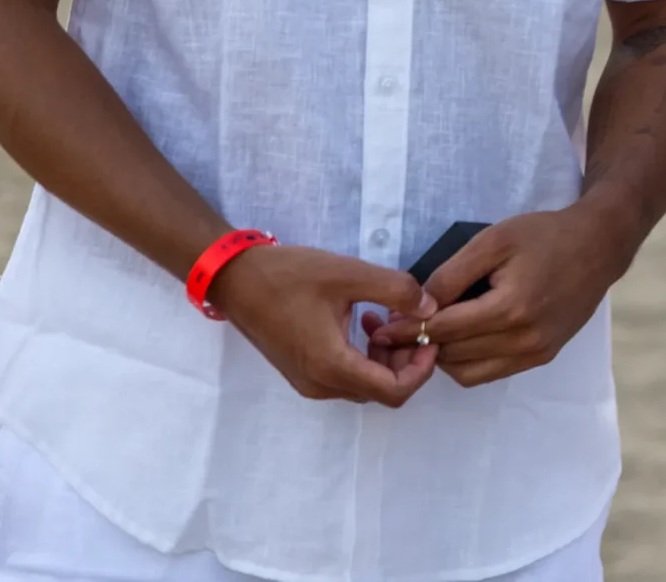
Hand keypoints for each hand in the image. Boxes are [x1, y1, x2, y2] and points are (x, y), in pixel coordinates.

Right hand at [210, 242, 437, 405]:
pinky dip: (364, 355)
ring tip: (387, 317)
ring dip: (384, 356)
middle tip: (410, 321)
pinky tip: (364, 321)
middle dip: (405, 359)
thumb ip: (396, 291)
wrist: (235, 280)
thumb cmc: (290, 276)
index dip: (421, 369)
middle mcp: (320, 384)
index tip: (428, 336)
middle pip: (381, 390)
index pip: (394, 392)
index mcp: (332, 366)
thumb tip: (429, 309)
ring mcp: (308, 381)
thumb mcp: (350, 274)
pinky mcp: (302, 371)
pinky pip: (344, 375)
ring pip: (363, 383)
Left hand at [367, 204, 628, 388]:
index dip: (407, 329)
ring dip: (442, 357)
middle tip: (395, 331)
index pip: (443, 329)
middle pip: (452, 354)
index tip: (381, 327)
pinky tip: (460, 337)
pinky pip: (490, 373)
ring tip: (427, 334)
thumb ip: (453, 273)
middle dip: (419, 345)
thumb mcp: (494, 240)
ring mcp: (535, 352)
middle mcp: (524, 339)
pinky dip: (467, 361)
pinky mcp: (542, 357)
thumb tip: (417, 305)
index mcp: (510, 308)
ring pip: (468, 372)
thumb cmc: (545, 235)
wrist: (599, 246)